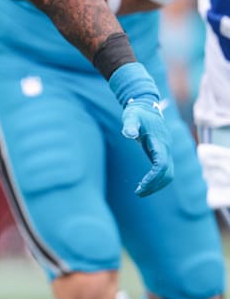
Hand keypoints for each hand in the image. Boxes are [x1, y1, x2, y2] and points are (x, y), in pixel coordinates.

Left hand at [109, 62, 174, 195]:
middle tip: (138, 193)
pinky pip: (164, 170)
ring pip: (168, 174)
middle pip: (167, 173)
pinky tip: (144, 184)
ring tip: (139, 192)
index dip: (154, 176)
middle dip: (155, 185)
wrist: (146, 106)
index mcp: (159, 141)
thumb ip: (130, 125)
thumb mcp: (131, 116)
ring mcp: (166, 151)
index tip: (142, 185)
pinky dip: (157, 179)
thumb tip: (129, 135)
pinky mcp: (162, 152)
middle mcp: (166, 148)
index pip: (161, 164)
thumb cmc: (136, 112)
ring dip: (156, 185)